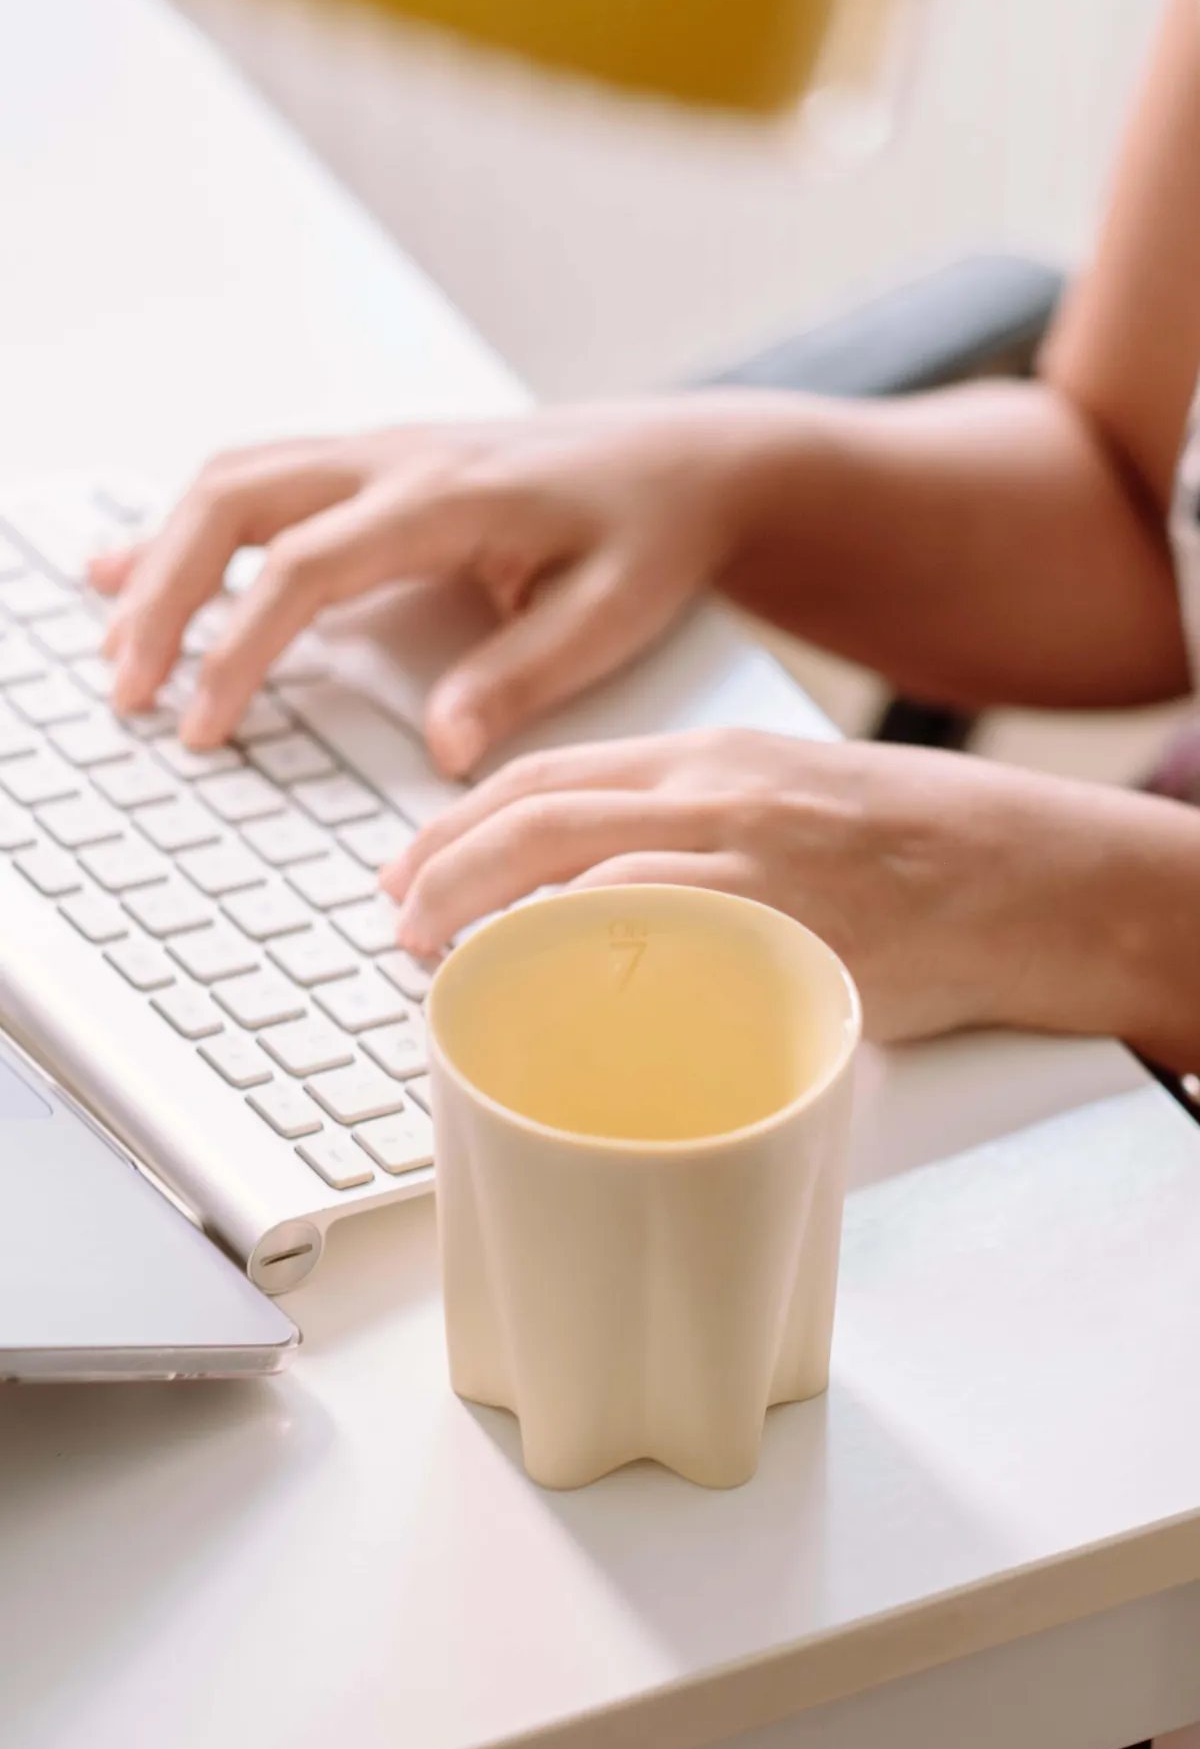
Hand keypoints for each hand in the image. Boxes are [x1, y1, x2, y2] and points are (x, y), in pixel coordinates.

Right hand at [91, 399, 772, 774]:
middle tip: (128, 691)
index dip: (237, 648)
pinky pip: (261, 482)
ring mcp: (380, 455)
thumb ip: (521, 675)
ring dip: (163, 559)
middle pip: (233, 504)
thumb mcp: (611, 616)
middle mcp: (397, 460)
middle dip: (162, 597)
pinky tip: (142, 566)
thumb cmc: (653, 534)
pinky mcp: (377, 469)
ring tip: (119, 645)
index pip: (303, 567)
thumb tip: (439, 747)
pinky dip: (193, 529)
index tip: (201, 725)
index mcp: (447, 497)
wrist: (685, 462)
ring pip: (231, 483)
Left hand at [382, 730, 1072, 1042]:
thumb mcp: (788, 804)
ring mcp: (746, 856)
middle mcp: (714, 793)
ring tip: (440, 963)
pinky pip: (653, 933)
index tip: (410, 870)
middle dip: (443, 870)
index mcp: (708, 759)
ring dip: (488, 916)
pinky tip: (535, 989)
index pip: (550, 775)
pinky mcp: (783, 923)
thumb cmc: (911, 850)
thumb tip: (599, 897)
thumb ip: (696, 833)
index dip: (458, 824)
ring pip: (576, 867)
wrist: (1022, 871)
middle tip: (397, 924)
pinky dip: (578, 955)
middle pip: (536, 815)